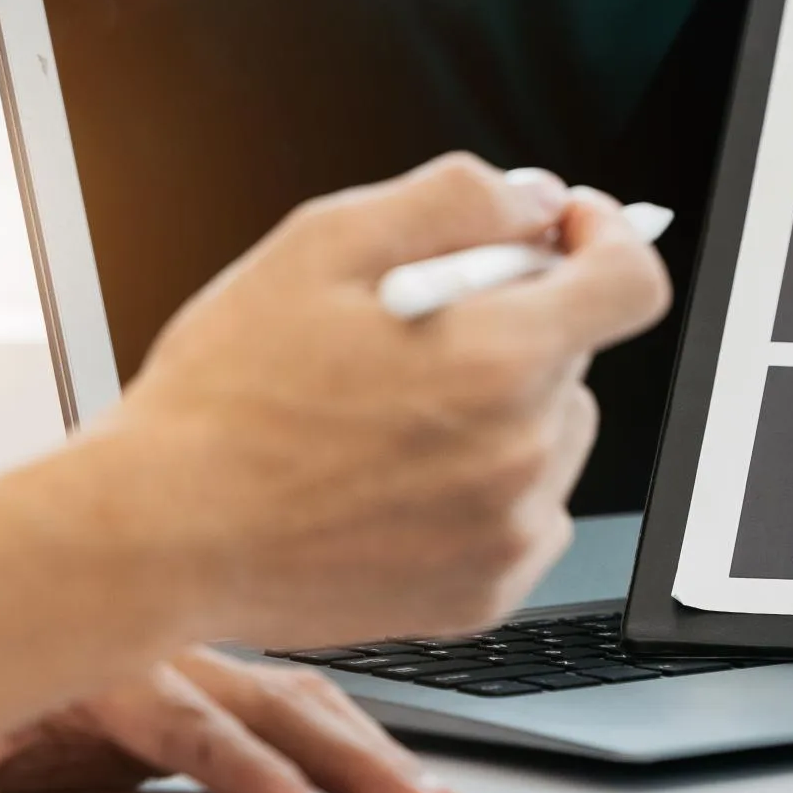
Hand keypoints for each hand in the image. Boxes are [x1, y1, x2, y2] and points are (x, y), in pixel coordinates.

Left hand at [0, 647, 465, 792]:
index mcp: (88, 670)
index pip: (192, 730)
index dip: (257, 784)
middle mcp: (151, 657)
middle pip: (276, 703)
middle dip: (358, 766)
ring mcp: (179, 673)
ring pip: (298, 698)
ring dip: (371, 753)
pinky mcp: (190, 698)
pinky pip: (284, 712)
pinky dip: (344, 743)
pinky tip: (394, 782)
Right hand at [85, 157, 671, 652]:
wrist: (160, 537)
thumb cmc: (225, 398)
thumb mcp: (323, 245)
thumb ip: (451, 200)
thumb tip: (535, 198)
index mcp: (500, 357)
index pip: (631, 282)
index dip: (608, 236)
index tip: (568, 229)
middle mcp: (525, 452)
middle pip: (574, 357)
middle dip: (515, 324)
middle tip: (414, 330)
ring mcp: (509, 532)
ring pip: (552, 437)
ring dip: (502, 410)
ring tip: (387, 416)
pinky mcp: (484, 594)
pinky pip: (523, 515)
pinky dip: (481, 488)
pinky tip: (390, 480)